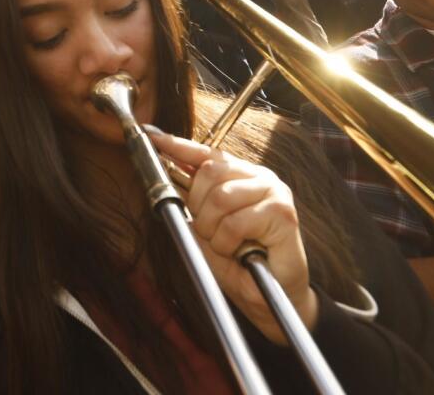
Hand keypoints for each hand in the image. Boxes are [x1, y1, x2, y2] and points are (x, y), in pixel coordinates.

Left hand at [151, 131, 317, 344]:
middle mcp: (259, 177)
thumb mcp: (205, 226)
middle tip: (208, 231)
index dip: (178, 145)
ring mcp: (273, 192)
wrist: (267, 297)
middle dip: (197, 206)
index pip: (207, 153)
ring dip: (212, 229)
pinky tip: (238, 252)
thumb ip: (191, 200)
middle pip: (210, 172)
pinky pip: (236, 222)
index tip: (151, 136)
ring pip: (221, 198)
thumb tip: (166, 171)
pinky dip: (227, 242)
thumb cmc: (237, 261)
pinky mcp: (282, 213)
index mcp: (241, 175)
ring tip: (225, 244)